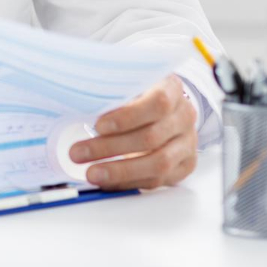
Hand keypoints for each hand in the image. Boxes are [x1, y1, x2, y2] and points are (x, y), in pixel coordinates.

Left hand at [69, 74, 197, 189]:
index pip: (157, 103)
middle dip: (110, 148)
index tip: (98, 125)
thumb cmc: (141, 93)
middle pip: (151, 137)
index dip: (127, 117)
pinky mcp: (184, 166)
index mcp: (172, 89)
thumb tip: (81, 107)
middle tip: (78, 153)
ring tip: (91, 173)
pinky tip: (107, 181)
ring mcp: (187, 143)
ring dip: (119, 171)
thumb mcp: (129, 83)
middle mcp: (184, 116)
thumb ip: (113, 94)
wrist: (168, 108)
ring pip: (157, 164)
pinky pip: (157, 180)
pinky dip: (128, 182)